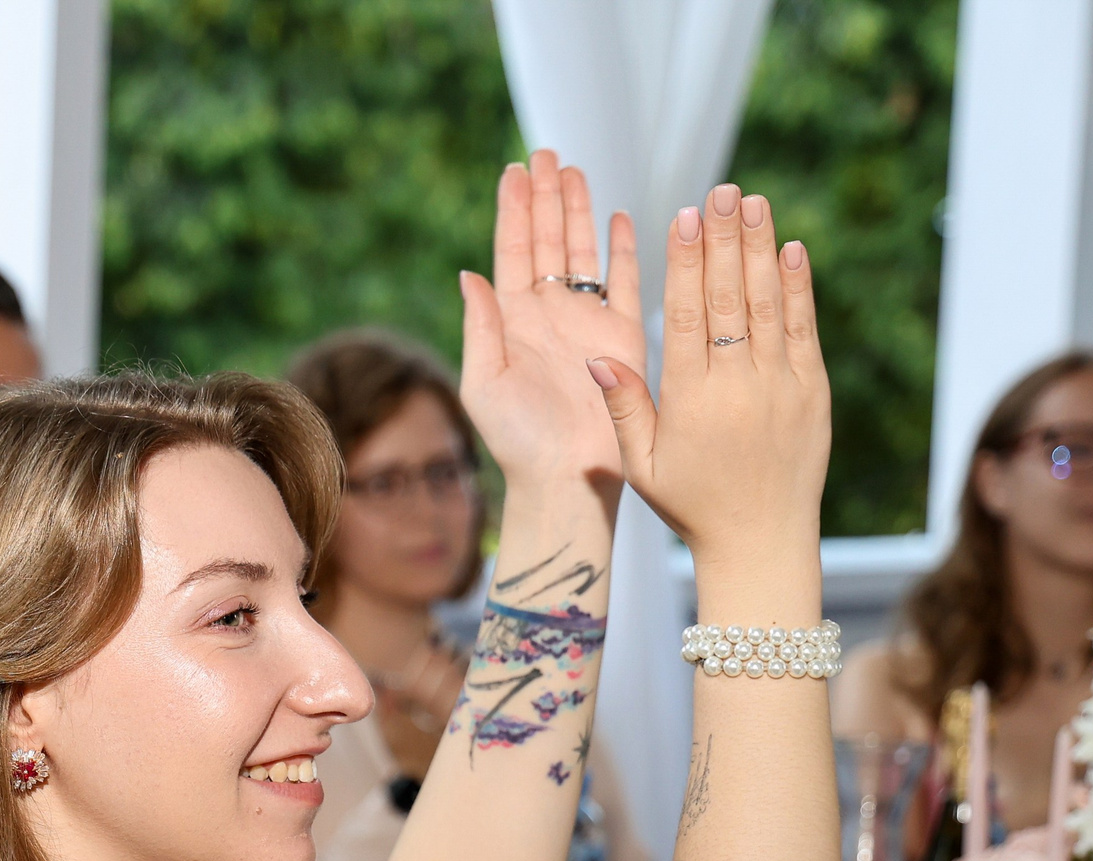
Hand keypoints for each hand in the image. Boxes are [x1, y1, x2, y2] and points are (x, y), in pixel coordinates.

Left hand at [458, 150, 644, 494]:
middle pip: (548, 241)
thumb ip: (480, 325)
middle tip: (545, 152)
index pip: (513, 252)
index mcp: (511, 321)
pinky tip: (616, 217)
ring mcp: (585, 322)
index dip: (514, 210)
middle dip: (546, 196)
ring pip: (583, 253)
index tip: (513, 169)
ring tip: (573, 169)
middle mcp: (548, 315)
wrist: (565, 477)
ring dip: (578, 211)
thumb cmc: (516, 440)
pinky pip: (624, 284)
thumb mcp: (484, 381)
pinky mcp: (622, 337)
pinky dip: (622, 250)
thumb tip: (468, 273)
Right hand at [590, 186, 830, 589]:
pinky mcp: (811, 391)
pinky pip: (802, 329)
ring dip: (761, 248)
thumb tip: (595, 356)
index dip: (686, 262)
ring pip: (768, 303)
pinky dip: (798, 287)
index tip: (685, 217)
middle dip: (726, 239)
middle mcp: (738, 385)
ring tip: (755, 201)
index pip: (686, 315)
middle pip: (729, 297)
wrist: (762, 541)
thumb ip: (623, 407)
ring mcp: (780, 385)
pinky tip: (792, 250)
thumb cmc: (692, 504)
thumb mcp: (642, 465)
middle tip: (723, 190)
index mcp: (691, 400)